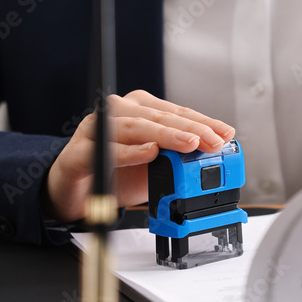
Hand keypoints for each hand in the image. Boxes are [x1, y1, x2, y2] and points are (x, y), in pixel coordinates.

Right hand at [42, 90, 234, 221]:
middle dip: (191, 128)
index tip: (226, 133)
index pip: (176, 112)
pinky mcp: (79, 151)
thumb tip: (212, 153)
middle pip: (159, 116)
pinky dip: (130, 152)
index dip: (203, 122)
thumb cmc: (116, 173)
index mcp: (139, 110)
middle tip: (212, 140)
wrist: (76, 191)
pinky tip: (149, 153)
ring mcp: (96, 129)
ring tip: (189, 143)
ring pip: (135, 127)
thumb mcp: (156, 167)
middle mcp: (118, 113)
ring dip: (165, 136)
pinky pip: (107, 149)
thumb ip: (178, 157)